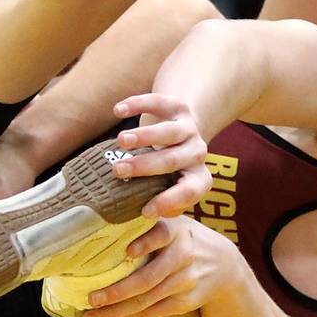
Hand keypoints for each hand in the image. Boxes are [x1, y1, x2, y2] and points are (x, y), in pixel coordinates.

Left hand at [80, 217, 244, 316]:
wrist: (224, 264)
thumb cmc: (183, 239)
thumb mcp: (174, 223)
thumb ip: (147, 226)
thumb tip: (96, 226)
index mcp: (176, 230)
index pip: (162, 234)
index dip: (146, 243)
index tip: (128, 251)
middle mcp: (183, 255)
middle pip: (148, 278)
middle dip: (118, 291)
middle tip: (91, 299)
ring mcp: (186, 280)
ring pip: (147, 300)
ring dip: (117, 312)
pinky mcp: (187, 301)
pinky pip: (154, 313)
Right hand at [110, 93, 212, 216]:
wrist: (184, 133)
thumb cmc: (169, 172)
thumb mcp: (170, 187)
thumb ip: (160, 201)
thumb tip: (139, 214)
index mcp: (199, 178)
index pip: (190, 191)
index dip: (170, 201)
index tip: (145, 211)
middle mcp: (197, 153)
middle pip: (173, 160)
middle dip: (145, 166)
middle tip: (117, 170)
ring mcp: (189, 128)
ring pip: (168, 132)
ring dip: (144, 136)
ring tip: (120, 141)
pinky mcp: (178, 106)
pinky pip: (160, 102)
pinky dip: (138, 104)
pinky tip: (117, 110)